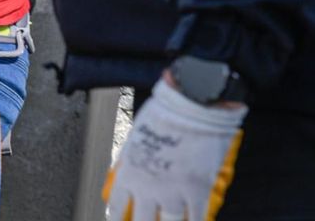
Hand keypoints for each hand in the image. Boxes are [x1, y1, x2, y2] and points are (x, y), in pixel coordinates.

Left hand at [104, 78, 247, 220]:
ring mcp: (174, 191)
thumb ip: (132, 159)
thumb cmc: (163, 113)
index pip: (116, 207)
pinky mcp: (198, 190)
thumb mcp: (135, 137)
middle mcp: (148, 187)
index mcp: (129, 173)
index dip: (116, 219)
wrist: (191, 105)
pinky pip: (197, 218)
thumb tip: (127, 169)